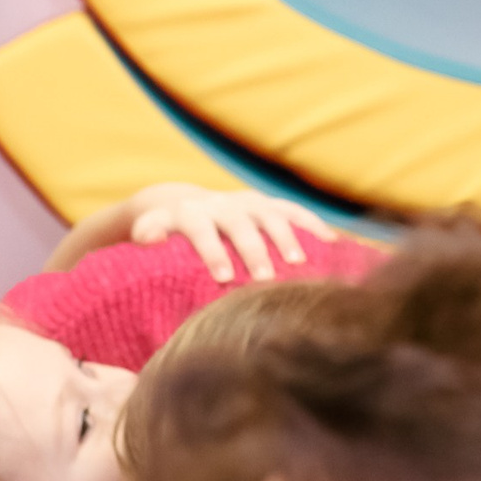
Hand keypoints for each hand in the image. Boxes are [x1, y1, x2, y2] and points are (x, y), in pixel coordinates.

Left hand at [125, 183, 331, 283]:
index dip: (212, 251)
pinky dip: (313, 225)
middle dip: (254, 250)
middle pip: (241, 224)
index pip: (202, 230)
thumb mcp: (149, 231)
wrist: (179, 204)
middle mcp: (222, 203)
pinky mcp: (267, 204)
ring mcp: (248, 202)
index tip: (222, 277)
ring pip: (271, 215)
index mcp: (191, 212)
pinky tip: (332, 244)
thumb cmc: (164, 233)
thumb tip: (151, 240)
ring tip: (298, 264)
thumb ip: (148, 234)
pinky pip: (294, 211)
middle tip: (264, 279)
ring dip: (287, 237)